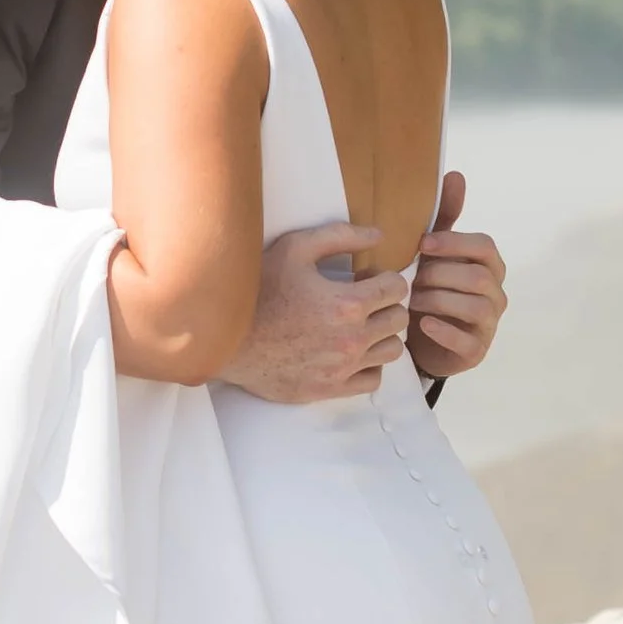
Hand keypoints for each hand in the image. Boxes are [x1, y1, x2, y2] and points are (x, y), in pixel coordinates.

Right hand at [219, 223, 410, 401]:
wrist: (223, 338)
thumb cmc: (257, 290)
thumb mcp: (294, 248)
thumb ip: (340, 236)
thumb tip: (378, 234)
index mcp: (348, 303)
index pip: (397, 288)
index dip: (385, 277)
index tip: (366, 278)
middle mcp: (352, 339)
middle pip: (399, 319)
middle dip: (387, 303)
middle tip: (363, 299)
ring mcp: (342, 368)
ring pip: (392, 351)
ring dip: (382, 334)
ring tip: (359, 325)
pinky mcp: (329, 388)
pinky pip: (373, 380)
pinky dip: (369, 365)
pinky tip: (350, 351)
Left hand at [408, 174, 506, 378]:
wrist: (423, 340)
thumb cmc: (433, 288)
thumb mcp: (436, 253)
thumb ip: (445, 218)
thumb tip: (455, 174)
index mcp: (489, 265)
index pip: (485, 246)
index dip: (454, 243)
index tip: (423, 244)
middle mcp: (496, 293)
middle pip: (476, 277)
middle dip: (440, 275)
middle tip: (411, 278)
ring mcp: (489, 323)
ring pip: (474, 306)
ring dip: (438, 300)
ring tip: (412, 301)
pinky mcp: (477, 350)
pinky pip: (466, 339)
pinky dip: (443, 330)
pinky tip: (423, 325)